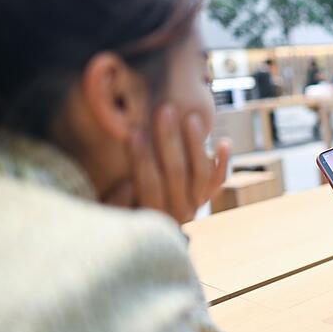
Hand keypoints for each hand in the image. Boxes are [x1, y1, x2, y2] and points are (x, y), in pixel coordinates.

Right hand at [103, 104, 230, 223]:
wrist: (147, 221)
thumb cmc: (121, 207)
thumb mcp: (108, 208)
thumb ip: (116, 202)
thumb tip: (128, 185)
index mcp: (152, 215)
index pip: (149, 184)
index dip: (141, 158)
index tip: (134, 131)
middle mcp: (178, 212)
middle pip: (177, 173)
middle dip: (170, 139)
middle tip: (165, 109)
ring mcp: (196, 203)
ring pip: (201, 173)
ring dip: (196, 143)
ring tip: (191, 117)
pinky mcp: (207, 195)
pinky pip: (219, 179)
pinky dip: (223, 161)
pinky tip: (224, 141)